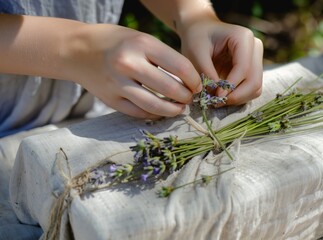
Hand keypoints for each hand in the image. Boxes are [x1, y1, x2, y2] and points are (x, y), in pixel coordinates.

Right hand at [63, 24, 200, 118]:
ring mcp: (118, 84)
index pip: (180, 67)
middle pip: (170, 89)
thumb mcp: (141, 39)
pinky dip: (153, 114)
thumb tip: (188, 80)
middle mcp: (129, 63)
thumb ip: (163, 57)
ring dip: (172, 110)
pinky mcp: (110, 100)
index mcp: (142, 44)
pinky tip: (160, 111)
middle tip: (189, 98)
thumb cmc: (116, 42)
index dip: (194, 80)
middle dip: (186, 97)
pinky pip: (138, 113)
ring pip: (155, 106)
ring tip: (178, 108)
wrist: (77, 50)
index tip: (197, 86)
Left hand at [179, 18, 262, 104]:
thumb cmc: (196, 38)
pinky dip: (239, 97)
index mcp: (243, 37)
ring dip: (238, 98)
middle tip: (217, 102)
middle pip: (254, 80)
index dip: (230, 85)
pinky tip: (223, 96)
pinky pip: (251, 89)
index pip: (243, 67)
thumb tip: (218, 94)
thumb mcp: (196, 54)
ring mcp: (256, 59)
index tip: (215, 96)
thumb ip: (207, 73)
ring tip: (218, 100)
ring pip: (255, 87)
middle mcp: (255, 47)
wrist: (200, 31)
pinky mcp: (252, 69)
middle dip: (236, 95)